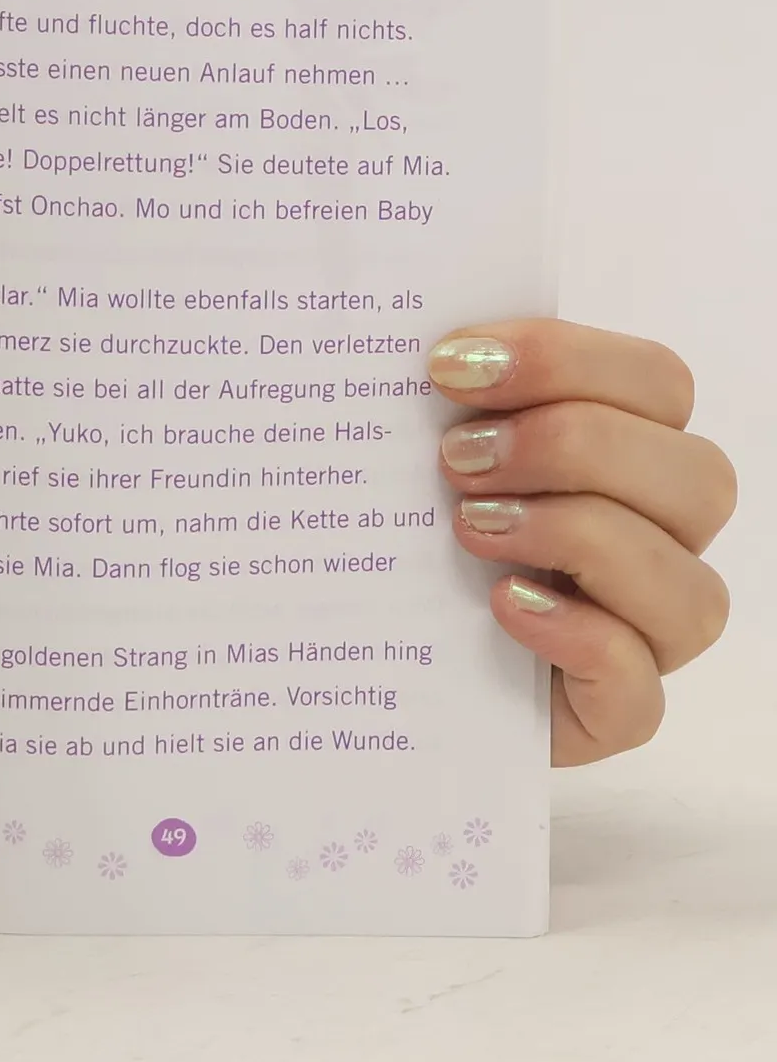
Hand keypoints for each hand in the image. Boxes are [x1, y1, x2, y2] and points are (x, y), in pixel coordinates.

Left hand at [429, 319, 734, 764]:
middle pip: (696, 476)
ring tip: (469, 526)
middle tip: (454, 457)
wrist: (365, 663)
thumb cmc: (403, 541)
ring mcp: (645, 635)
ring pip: (689, 586)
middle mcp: (658, 542)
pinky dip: (579, 636)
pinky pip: (638, 686)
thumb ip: (435, 400)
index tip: (447, 365)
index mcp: (628, 455)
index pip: (655, 383)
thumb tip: (419, 345)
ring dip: (578, 536)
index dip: (562, 359)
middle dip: (572, 446)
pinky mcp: (610, 716)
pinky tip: (504, 604)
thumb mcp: (412, 459)